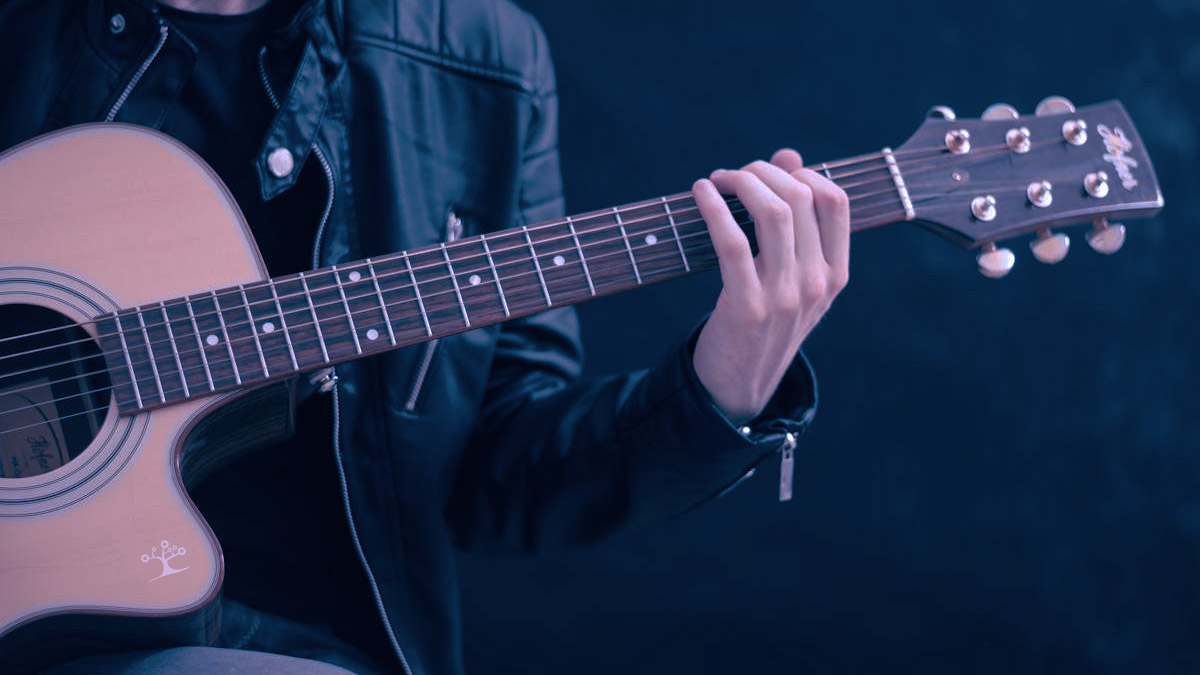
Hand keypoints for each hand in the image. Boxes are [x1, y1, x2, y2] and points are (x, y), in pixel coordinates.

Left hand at [691, 149, 849, 423]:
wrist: (739, 385)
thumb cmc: (763, 322)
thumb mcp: (791, 276)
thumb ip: (796, 220)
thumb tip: (789, 156)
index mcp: (836, 274)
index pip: (836, 201)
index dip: (802, 173)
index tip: (770, 172)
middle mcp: (817, 283)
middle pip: (801, 198)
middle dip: (763, 171)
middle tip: (734, 174)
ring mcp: (785, 297)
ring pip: (773, 212)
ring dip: (741, 182)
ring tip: (718, 180)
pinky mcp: (747, 307)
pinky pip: (732, 242)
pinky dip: (713, 208)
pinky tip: (701, 193)